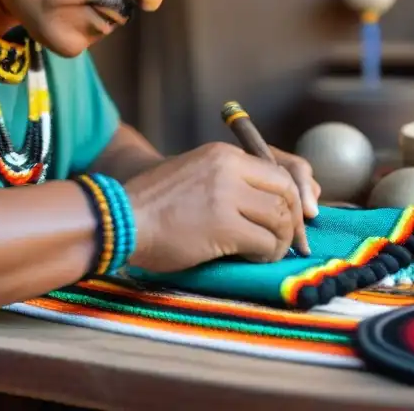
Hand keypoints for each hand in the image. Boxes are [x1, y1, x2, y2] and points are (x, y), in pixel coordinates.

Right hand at [122, 143, 311, 272]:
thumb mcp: (195, 176)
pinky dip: (266, 255)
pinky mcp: (224, 227)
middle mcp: (229, 168)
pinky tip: (252, 259)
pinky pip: (265, 243)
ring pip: (280, 219)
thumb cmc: (153, 204)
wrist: (121, 219)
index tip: (292, 219)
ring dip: (279, 241)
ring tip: (266, 252)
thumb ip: (229, 181)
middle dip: (292, 221)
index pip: (278, 172)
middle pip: (286, 193)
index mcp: (222, 155)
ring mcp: (227, 196)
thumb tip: (272, 204)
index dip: (292, 199)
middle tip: (288, 242)